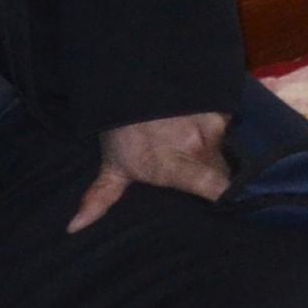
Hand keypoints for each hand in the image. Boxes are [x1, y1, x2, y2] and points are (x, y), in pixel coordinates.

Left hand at [72, 109, 232, 233]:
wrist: (129, 80)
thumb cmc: (121, 131)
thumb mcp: (112, 165)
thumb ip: (101, 198)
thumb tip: (74, 228)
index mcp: (177, 167)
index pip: (220, 189)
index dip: (231, 196)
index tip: (229, 200)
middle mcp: (200, 146)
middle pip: (227, 170)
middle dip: (221, 172)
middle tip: (207, 172)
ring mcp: (214, 122)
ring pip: (231, 146)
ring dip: (221, 148)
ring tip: (203, 146)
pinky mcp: (222, 104)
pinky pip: (233, 123)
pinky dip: (223, 127)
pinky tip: (208, 126)